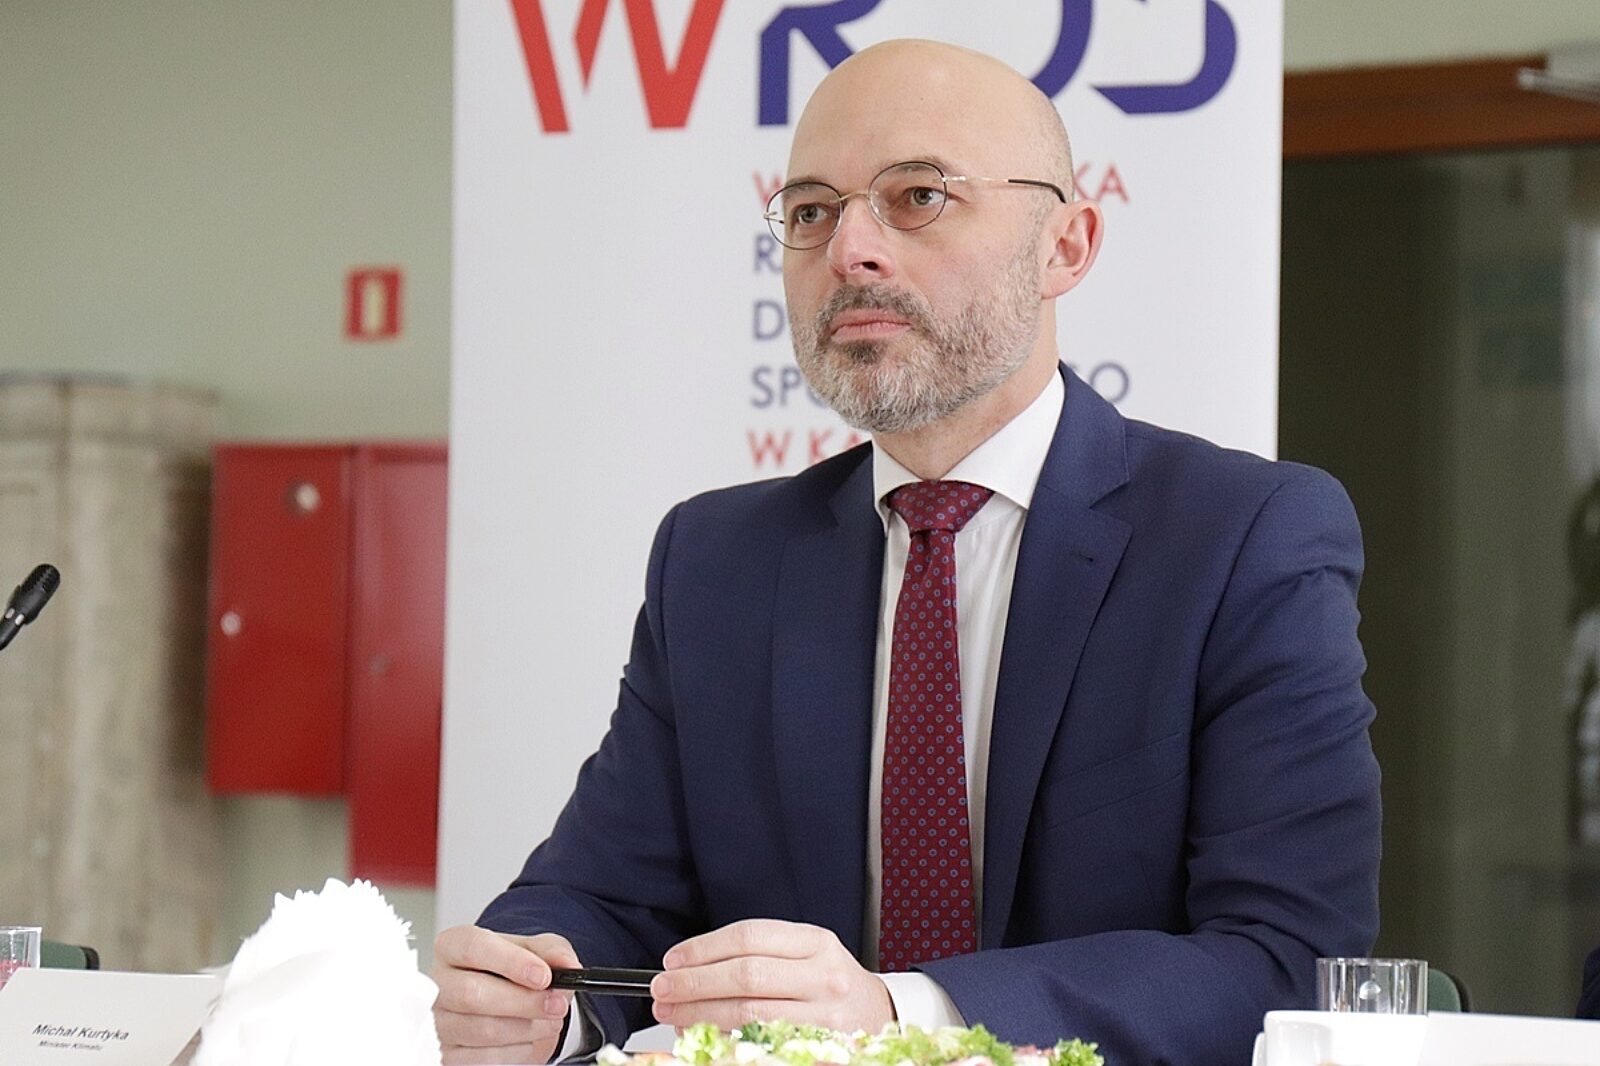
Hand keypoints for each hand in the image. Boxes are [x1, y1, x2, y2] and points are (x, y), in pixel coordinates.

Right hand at [431, 925, 579, 1064]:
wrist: (505, 996)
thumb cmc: (511, 969)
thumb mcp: (536, 950)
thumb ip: (553, 952)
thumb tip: (567, 965)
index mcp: (454, 945)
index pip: (473, 947)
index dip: (510, 962)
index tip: (544, 976)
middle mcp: (439, 983)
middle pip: (472, 994)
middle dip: (524, 1002)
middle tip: (557, 1005)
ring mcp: (438, 1022)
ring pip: (481, 1030)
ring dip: (526, 1029)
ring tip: (549, 1021)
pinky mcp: (447, 1054)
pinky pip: (483, 1059)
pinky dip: (517, 1052)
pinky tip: (530, 1038)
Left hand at [651, 919, 893, 1033]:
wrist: (877, 1015)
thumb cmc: (831, 983)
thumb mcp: (807, 953)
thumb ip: (758, 954)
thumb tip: (692, 966)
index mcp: (817, 943)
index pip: (749, 937)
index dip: (704, 948)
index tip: (674, 960)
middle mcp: (824, 976)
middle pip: (746, 975)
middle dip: (694, 982)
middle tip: (664, 988)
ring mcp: (824, 1017)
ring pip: (749, 1014)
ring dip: (700, 1013)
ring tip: (673, 1013)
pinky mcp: (819, 1049)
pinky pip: (759, 1043)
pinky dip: (723, 1039)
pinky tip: (702, 1034)